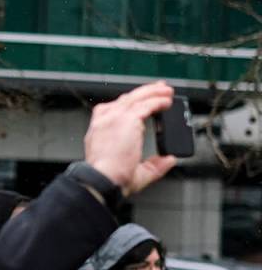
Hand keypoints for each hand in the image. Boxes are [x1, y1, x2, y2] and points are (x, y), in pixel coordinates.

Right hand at [84, 81, 176, 195]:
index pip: (115, 110)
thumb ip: (153, 165)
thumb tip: (169, 159)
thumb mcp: (135, 172)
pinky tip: (167, 102)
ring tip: (167, 91)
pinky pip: (146, 105)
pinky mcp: (126, 118)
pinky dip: (158, 101)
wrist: (103, 180)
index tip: (142, 101)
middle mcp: (104, 121)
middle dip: (144, 93)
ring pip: (136, 98)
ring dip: (153, 93)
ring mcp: (114, 117)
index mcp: (99, 132)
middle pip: (126, 99)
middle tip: (159, 89)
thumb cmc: (111, 180)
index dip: (130, 103)